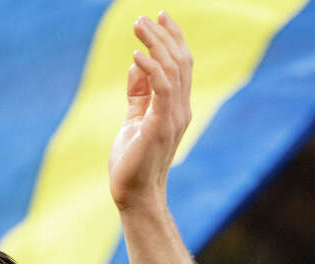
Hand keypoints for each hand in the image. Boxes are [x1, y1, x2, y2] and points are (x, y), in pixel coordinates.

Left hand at [109, 12, 191, 210]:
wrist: (135, 195)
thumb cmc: (133, 163)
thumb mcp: (135, 122)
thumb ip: (138, 95)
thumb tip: (136, 66)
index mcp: (176, 108)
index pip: (181, 65)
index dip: (173, 40)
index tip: (159, 18)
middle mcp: (180, 109)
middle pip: (180, 61)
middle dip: (164, 35)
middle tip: (145, 17)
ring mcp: (173, 117)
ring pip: (172, 69)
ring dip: (155, 44)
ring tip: (139, 26)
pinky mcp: (160, 125)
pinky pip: (161, 88)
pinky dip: (150, 68)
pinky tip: (136, 55)